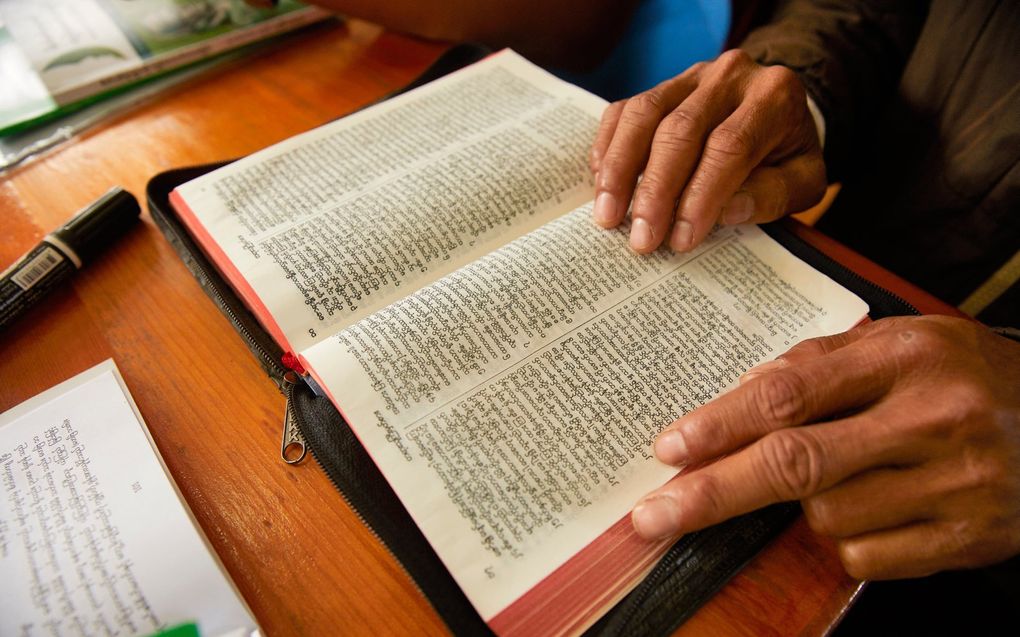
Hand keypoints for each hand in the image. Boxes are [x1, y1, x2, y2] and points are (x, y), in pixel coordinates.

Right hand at [589, 50, 824, 253]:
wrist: (777, 112)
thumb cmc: (787, 155)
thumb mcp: (804, 180)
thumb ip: (774, 194)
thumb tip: (726, 211)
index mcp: (774, 97)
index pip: (730, 146)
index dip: (701, 195)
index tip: (681, 239)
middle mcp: (731, 75)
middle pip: (680, 130)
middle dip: (656, 190)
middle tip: (641, 238)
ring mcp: (691, 76)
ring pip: (645, 115)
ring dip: (620, 170)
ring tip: (608, 216)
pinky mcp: (662, 86)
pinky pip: (624, 110)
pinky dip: (609, 147)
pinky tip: (603, 184)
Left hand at [631, 316, 1019, 579]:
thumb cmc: (965, 378)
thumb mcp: (901, 345)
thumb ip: (820, 365)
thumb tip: (733, 402)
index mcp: (906, 355)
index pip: (791, 392)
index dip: (722, 423)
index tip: (672, 448)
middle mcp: (932, 417)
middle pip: (796, 462)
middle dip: (715, 493)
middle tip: (655, 516)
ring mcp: (955, 482)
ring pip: (827, 514)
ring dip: (806, 505)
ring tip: (848, 473)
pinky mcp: (968, 537)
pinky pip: (866, 555)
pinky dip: (849, 539)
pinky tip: (878, 507)